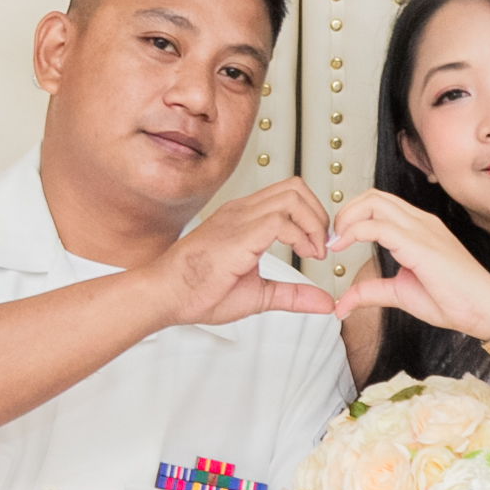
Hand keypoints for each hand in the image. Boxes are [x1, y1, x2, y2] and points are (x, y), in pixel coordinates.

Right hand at [145, 178, 335, 327]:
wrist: (165, 295)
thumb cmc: (198, 292)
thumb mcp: (259, 294)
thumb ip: (293, 295)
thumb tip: (325, 302)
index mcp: (243, 219)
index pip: (289, 195)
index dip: (312, 216)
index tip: (317, 247)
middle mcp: (242, 212)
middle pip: (296, 187)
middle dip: (319, 215)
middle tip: (321, 247)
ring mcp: (239, 219)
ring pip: (292, 197)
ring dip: (313, 224)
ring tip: (313, 252)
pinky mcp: (237, 235)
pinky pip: (280, 221)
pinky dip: (301, 237)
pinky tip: (302, 256)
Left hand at [327, 191, 489, 339]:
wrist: (485, 312)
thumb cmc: (455, 300)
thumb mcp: (401, 294)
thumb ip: (372, 292)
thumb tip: (343, 303)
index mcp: (419, 228)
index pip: (379, 203)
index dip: (353, 216)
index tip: (337, 240)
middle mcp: (421, 222)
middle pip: (374, 196)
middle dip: (345, 212)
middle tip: (333, 238)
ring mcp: (422, 230)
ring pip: (374, 202)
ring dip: (347, 218)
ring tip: (336, 241)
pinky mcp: (421, 244)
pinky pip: (379, 226)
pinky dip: (354, 231)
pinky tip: (344, 247)